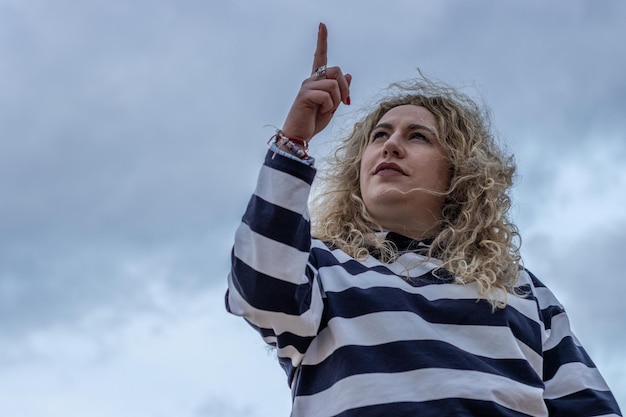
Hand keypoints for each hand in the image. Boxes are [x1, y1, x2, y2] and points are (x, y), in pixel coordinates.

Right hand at [281, 23, 351, 141]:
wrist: (299, 135)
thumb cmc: (313, 122)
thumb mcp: (332, 106)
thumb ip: (339, 91)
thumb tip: (348, 74)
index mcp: (316, 81)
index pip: (320, 57)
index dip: (322, 40)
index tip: (322, 25)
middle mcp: (310, 80)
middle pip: (336, 70)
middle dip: (345, 87)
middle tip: (345, 102)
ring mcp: (307, 86)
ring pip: (334, 84)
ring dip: (337, 100)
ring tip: (328, 109)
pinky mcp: (305, 95)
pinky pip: (328, 95)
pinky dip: (330, 106)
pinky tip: (321, 112)